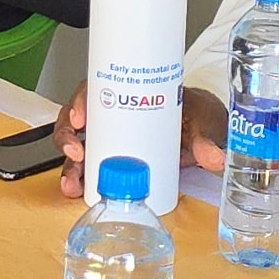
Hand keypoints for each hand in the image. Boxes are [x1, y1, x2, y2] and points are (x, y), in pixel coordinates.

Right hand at [55, 82, 228, 198]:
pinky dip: (79, 179)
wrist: (205, 136)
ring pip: (77, 146)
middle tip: (75, 153)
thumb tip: (211, 157)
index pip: (95, 88)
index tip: (81, 117)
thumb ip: (207, 138)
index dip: (80, 100)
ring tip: (74, 184)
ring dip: (70, 165)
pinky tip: (77, 191)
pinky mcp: (114, 162)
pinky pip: (88, 167)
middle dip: (66, 136)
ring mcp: (112, 139)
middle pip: (77, 118)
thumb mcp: (205, 121)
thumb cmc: (199, 117)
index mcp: (130, 93)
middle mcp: (114, 114)